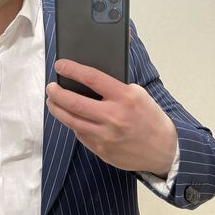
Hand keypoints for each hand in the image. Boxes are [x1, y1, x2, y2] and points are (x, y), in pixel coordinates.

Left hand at [46, 59, 176, 177]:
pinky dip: (73, 124)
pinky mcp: (101, 149)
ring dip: (57, 109)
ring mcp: (106, 135)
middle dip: (56, 93)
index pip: (92, 78)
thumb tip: (87, 77)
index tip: (60, 65)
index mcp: (124, 97)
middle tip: (50, 87)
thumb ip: (115, 85)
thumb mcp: (138, 94)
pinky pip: (80, 134)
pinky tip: (70, 117)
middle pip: (74, 102)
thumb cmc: (149, 117)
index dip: (72, 70)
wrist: (164, 150)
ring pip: (71, 120)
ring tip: (52, 101)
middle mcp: (113, 116)